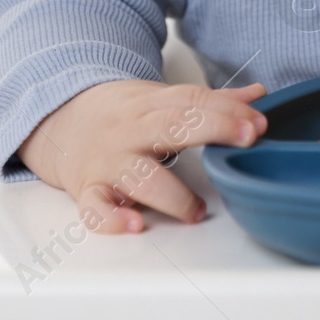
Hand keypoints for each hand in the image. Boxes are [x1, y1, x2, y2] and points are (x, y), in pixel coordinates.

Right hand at [16, 79, 267, 233]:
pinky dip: (113, 219)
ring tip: (197, 211)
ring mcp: (108, 161)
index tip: (258, 123)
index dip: (228, 110)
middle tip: (246, 140)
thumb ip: (210, 102)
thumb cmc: (123, 114)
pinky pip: (95, 208)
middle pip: (172, 125)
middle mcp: (130, 131)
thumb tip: (258, 95)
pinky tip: (136, 224)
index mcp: (150, 105)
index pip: (192, 101)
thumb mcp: (163, 98)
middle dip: (212, 129)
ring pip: (139, 176)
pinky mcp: (88, 190)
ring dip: (172, 195)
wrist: (61, 121)